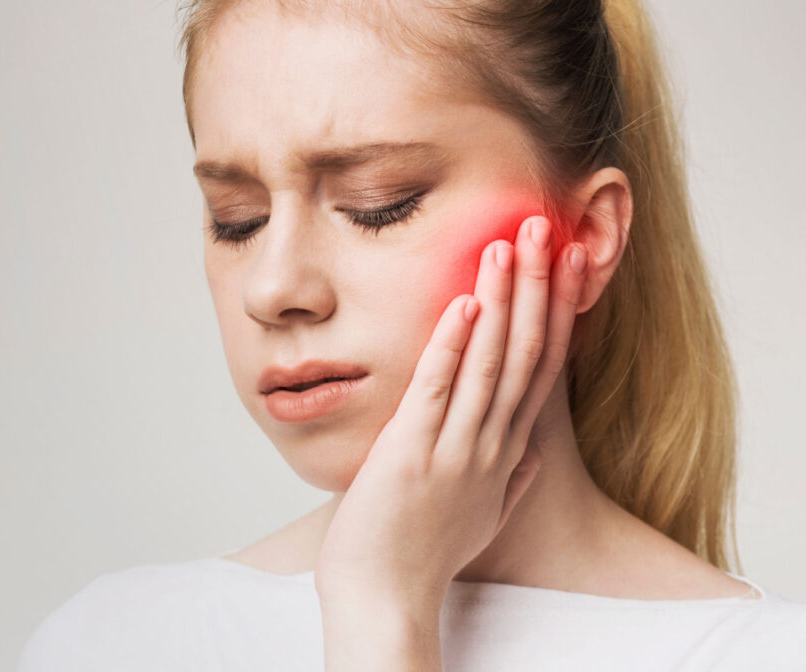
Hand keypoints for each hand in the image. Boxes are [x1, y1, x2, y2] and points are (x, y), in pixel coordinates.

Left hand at [314, 215, 587, 610]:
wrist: (385, 597)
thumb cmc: (423, 552)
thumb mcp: (479, 516)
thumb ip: (508, 481)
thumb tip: (528, 457)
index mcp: (505, 453)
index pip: (544, 369)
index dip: (559, 312)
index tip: (571, 262)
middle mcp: (491, 445)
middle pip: (527, 353)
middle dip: (537, 286)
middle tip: (545, 225)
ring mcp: (456, 450)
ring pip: (490, 363)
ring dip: (501, 300)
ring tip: (508, 244)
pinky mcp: (413, 455)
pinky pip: (438, 391)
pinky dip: (452, 346)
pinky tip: (463, 304)